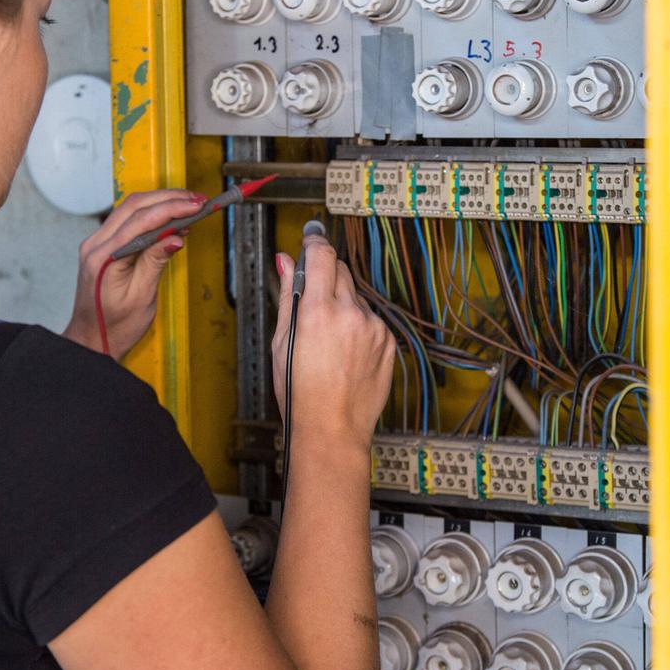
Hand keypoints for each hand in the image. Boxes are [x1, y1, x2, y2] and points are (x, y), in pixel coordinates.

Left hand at [64, 188, 206, 357]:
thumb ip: (155, 262)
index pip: (140, 221)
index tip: (195, 206)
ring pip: (130, 208)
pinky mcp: (103, 245)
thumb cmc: (114, 326)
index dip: (171, 208)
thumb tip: (175, 236)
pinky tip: (170, 217)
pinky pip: (127, 219)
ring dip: (160, 202)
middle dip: (168, 198)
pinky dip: (150, 213)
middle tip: (197, 200)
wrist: (92, 340)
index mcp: (104, 258)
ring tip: (188, 204)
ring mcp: (97, 243)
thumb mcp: (141, 297)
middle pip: (134, 205)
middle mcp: (95, 245)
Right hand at [271, 234, 395, 452]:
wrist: (332, 428)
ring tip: (328, 341)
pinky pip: (371, 320)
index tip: (311, 240)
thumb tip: (286, 262)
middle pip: (341, 270)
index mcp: (319, 312)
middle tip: (313, 301)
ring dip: (342, 306)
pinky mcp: (387, 341)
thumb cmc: (300, 392)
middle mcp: (350, 314)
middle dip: (326, 276)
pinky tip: (345, 352)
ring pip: (356, 297)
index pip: (323, 255)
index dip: (315, 244)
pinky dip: (358, 327)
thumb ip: (288, 295)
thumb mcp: (282, 341)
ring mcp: (373, 327)